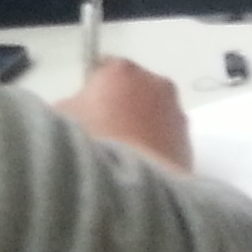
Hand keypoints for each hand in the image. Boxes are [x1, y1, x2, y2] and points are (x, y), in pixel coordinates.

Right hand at [58, 58, 190, 172]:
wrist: (132, 184)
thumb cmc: (93, 141)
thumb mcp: (62, 117)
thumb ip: (71, 105)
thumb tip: (78, 110)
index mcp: (121, 69)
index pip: (103, 67)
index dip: (92, 87)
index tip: (84, 108)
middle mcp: (156, 84)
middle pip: (134, 88)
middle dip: (122, 104)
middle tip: (104, 131)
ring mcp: (176, 114)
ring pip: (154, 113)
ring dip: (142, 126)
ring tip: (123, 153)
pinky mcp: (190, 144)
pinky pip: (167, 138)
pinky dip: (156, 147)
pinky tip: (139, 166)